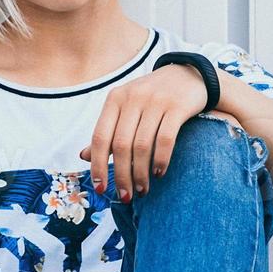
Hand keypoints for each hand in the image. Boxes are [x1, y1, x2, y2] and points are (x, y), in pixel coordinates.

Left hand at [78, 63, 209, 201]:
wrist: (189, 75)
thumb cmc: (152, 98)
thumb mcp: (126, 109)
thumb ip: (108, 132)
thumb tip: (83, 156)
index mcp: (115, 99)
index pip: (100, 137)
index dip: (98, 165)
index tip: (100, 188)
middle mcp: (133, 98)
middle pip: (120, 146)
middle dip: (122, 176)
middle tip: (126, 196)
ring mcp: (156, 101)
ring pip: (142, 146)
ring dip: (141, 173)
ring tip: (143, 190)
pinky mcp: (177, 106)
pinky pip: (165, 139)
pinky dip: (160, 160)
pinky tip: (159, 173)